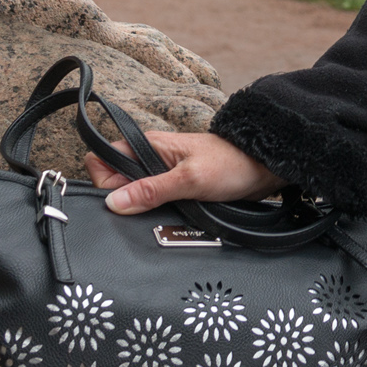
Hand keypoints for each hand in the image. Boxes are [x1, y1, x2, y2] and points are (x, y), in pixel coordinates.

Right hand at [87, 130, 278, 214]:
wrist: (263, 168)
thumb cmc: (231, 164)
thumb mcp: (189, 179)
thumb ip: (151, 190)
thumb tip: (113, 203)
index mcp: (149, 146)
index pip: (103, 160)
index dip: (105, 181)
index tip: (123, 197)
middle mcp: (151, 158)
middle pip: (114, 181)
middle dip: (120, 199)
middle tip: (147, 207)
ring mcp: (162, 174)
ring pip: (132, 194)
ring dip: (138, 208)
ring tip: (158, 215)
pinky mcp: (174, 189)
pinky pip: (150, 202)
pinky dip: (152, 212)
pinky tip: (163, 220)